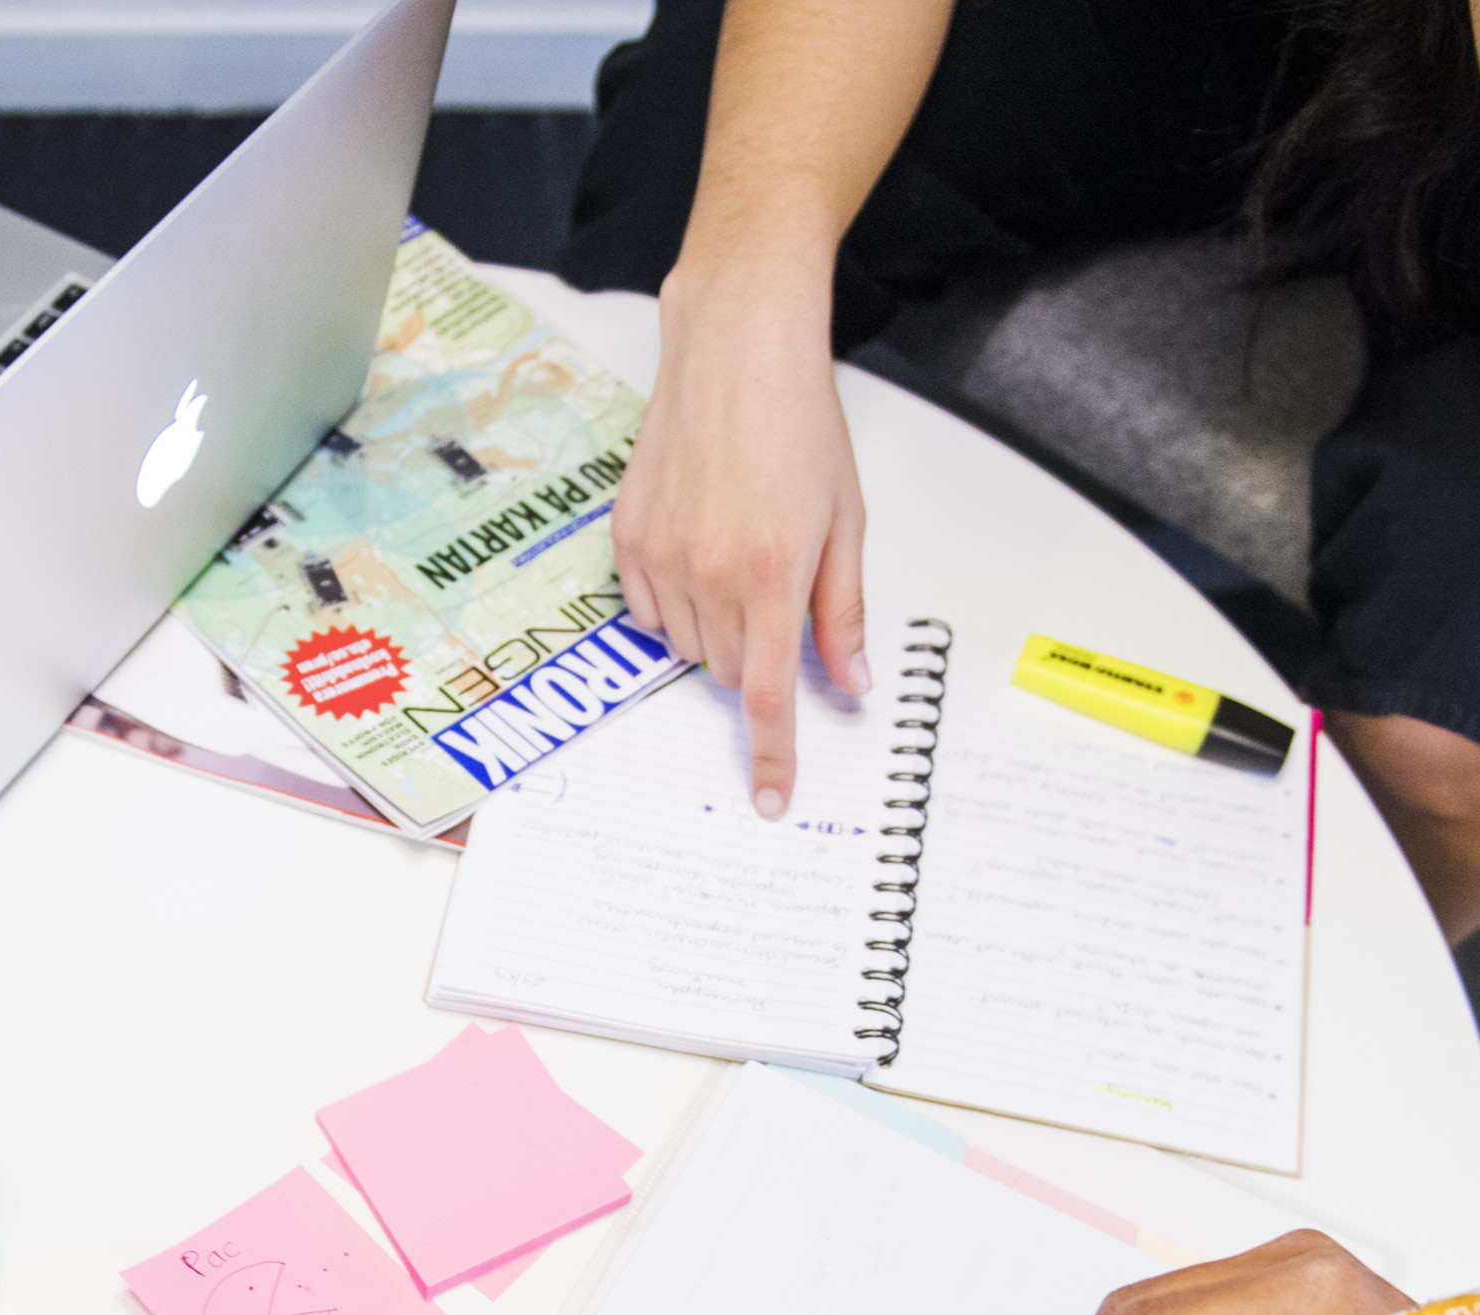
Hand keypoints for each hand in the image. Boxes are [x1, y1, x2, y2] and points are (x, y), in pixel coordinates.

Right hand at [615, 271, 869, 818]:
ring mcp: (659, 557)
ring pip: (687, 648)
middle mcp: (708, 573)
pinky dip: (674, 604)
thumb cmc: (797, 422)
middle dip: (756, 655)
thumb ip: (843, 611)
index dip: (771, 756)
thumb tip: (852, 682)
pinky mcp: (626, 539)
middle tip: (776, 590)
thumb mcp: (844, 520)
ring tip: (736, 553)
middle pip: (729, 675)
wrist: (733, 350)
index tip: (769, 798)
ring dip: (715, 629)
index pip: (768, 697)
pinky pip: (646, 613)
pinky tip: (697, 550)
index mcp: (772, 572)